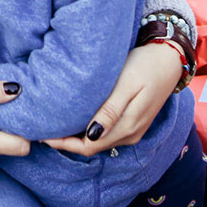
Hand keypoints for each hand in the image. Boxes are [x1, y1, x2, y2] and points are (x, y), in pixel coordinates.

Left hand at [42, 42, 181, 155]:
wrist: (168, 59)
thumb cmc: (144, 66)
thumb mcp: (126, 85)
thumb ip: (110, 111)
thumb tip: (91, 134)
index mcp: (127, 126)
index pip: (88, 146)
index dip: (63, 143)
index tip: (41, 134)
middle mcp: (129, 134)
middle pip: (90, 146)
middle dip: (65, 141)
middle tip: (38, 128)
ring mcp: (132, 130)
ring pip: (97, 141)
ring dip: (75, 136)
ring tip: (51, 122)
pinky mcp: (132, 122)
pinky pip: (104, 133)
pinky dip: (86, 129)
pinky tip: (73, 117)